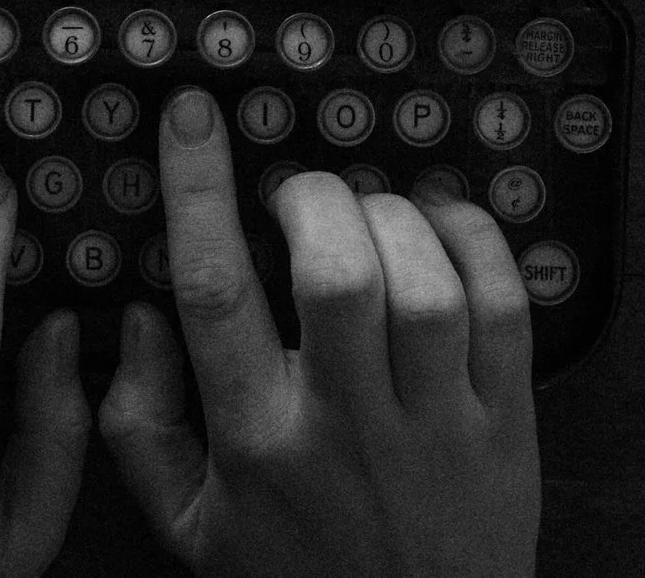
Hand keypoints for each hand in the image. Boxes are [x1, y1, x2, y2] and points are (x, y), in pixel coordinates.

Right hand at [98, 87, 541, 577]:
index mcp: (256, 445)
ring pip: (425, 284)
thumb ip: (138, 425)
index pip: (216, 292)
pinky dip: (476, 242)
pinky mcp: (507, 427)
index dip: (200, 189)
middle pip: (336, 272)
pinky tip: (440, 223)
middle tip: (296, 189)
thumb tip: (137, 319)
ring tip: (366, 209)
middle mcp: (346, 428)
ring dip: (391, 215)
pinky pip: (505, 308)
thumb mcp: (186, 528)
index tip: (193, 116)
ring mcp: (436, 427)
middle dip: (313, 197)